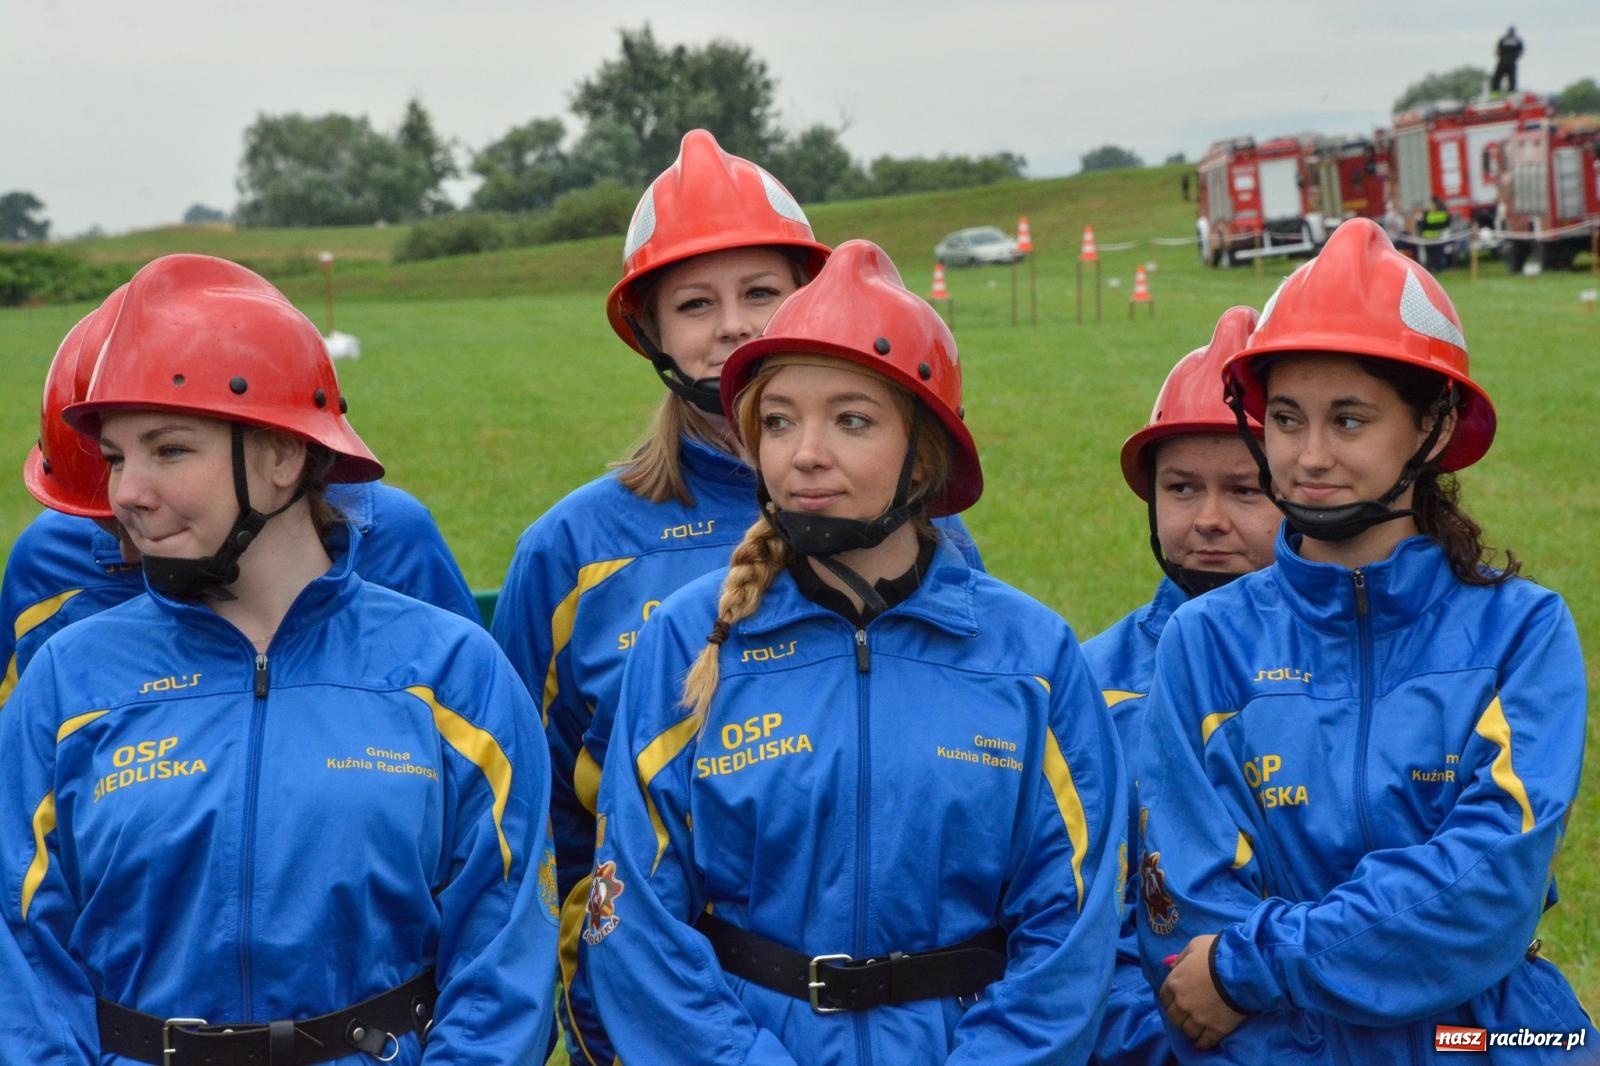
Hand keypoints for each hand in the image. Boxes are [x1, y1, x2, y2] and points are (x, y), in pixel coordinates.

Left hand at [1159, 934, 1246, 1049]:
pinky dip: (1203, 1043)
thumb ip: (1181, 957)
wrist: (1240, 971)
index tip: (1176, 1000)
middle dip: (1178, 1016)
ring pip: (1188, 1030)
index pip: (1164, 997)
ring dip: (1190, 1029)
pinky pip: (1205, 1041)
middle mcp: (1182, 1003)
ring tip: (1196, 1027)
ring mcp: (1198, 1018)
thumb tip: (1168, 964)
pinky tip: (1202, 1043)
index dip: (1170, 999)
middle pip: (1174, 1017)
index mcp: (1174, 982)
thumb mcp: (1194, 946)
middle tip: (1186, 1015)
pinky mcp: (1215, 1029)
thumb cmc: (1216, 953)